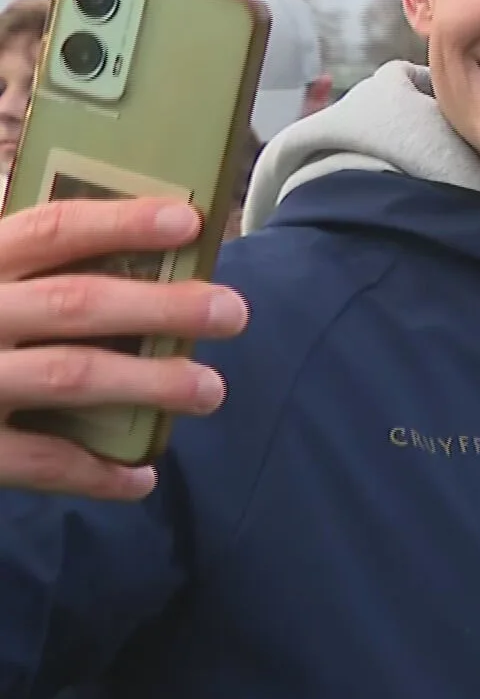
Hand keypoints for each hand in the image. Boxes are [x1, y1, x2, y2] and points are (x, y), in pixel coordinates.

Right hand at [0, 199, 244, 499]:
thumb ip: (25, 267)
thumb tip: (134, 239)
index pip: (49, 230)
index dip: (121, 223)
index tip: (191, 220)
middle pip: (78, 303)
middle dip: (163, 306)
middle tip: (233, 312)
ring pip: (70, 376)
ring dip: (150, 383)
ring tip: (210, 390)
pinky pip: (39, 464)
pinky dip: (96, 474)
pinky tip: (141, 478)